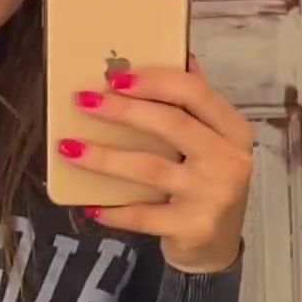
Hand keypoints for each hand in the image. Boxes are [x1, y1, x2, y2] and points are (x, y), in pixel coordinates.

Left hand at [61, 56, 252, 272]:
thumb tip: (183, 53)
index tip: (114, 77)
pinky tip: (89, 205)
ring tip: (69, 149)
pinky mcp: (193, 227)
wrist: (217, 248)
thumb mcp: (212, 144)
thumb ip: (196, 106)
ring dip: (104, 157)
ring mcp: (212, 195)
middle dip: (122, 111)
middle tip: (83, 101)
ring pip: (150, 168)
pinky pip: (143, 215)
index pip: (195, 93)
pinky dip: (114, 210)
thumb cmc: (206, 186)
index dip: (154, 81)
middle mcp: (229, 160)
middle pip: (171, 124)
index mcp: (233, 130)